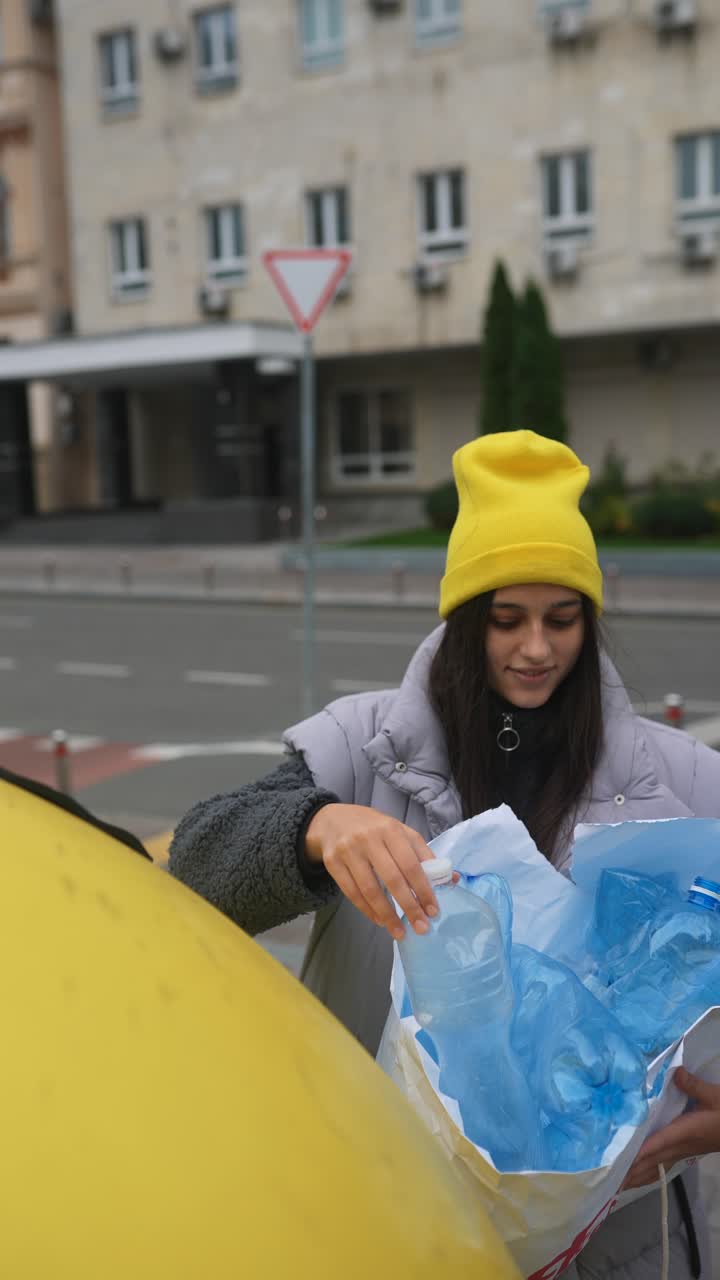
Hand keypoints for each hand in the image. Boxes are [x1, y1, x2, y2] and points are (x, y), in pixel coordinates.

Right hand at [305, 803, 439, 939]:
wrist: (332, 820)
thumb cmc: (374, 829)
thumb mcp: (400, 832)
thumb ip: (423, 854)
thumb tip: (452, 879)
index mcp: (391, 829)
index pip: (411, 864)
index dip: (423, 889)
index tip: (433, 911)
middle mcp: (368, 839)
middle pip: (392, 878)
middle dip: (409, 906)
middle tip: (421, 928)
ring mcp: (348, 851)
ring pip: (369, 890)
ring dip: (387, 915)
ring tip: (400, 932)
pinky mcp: (332, 863)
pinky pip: (352, 893)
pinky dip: (367, 910)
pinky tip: (380, 920)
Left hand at [623, 1067, 719, 1189]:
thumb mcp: (715, 1096)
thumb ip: (694, 1085)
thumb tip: (676, 1073)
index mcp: (685, 1132)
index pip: (658, 1143)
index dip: (640, 1153)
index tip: (623, 1162)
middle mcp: (681, 1146)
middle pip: (652, 1162)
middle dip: (631, 1172)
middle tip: (610, 1182)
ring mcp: (683, 1152)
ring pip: (657, 1168)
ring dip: (638, 1177)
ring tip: (618, 1185)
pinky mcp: (685, 1153)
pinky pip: (662, 1167)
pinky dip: (649, 1173)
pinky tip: (640, 1176)